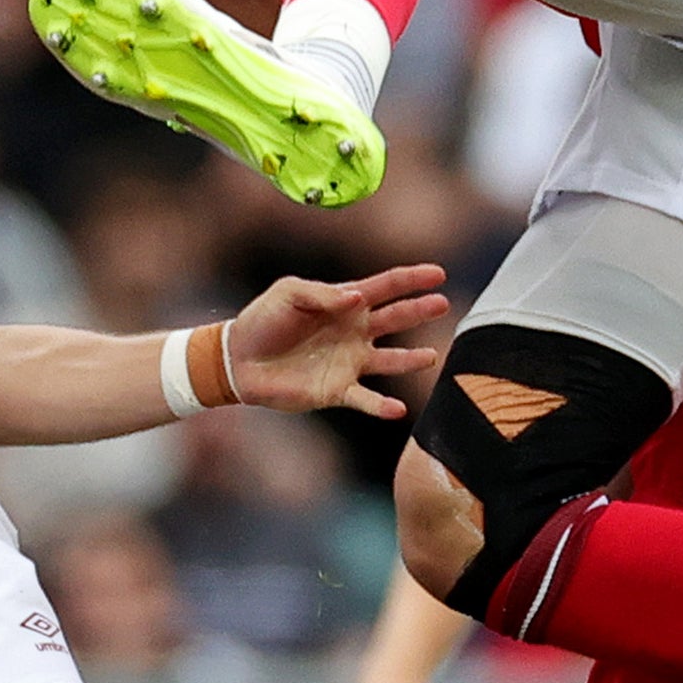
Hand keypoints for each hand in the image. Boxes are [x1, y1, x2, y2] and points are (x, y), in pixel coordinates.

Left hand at [225, 267, 454, 419]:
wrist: (239, 360)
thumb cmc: (263, 320)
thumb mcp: (288, 293)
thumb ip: (322, 293)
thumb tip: (357, 298)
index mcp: (345, 302)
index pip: (386, 287)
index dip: (412, 279)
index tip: (438, 273)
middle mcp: (355, 332)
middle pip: (396, 319)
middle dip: (420, 310)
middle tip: (443, 304)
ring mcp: (349, 362)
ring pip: (390, 360)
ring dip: (411, 359)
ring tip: (431, 356)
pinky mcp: (337, 390)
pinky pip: (366, 399)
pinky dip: (382, 406)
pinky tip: (398, 409)